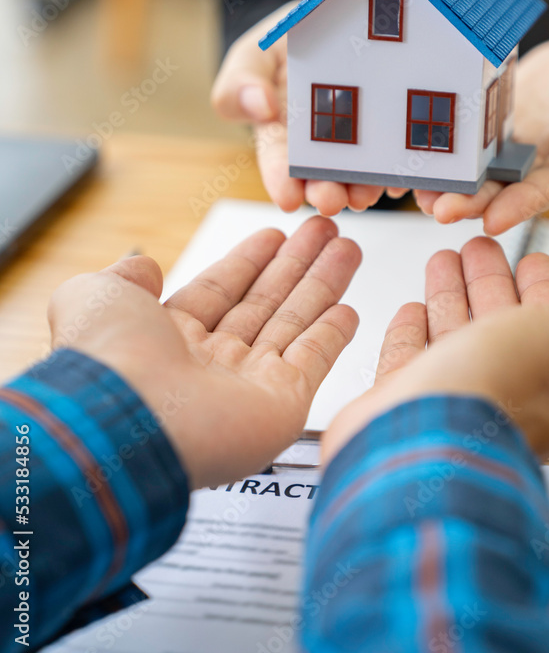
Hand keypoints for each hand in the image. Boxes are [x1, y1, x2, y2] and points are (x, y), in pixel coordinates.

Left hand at [48, 217, 360, 488]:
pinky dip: (332, 335)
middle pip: (265, 301)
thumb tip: (142, 264)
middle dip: (296, 264)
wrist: (127, 421)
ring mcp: (247, 384)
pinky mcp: (281, 404)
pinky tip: (348, 309)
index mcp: (167, 336)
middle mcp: (209, 362)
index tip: (276, 235)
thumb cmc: (107, 359)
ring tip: (347, 248)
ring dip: (322, 285)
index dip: (249, 260)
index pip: (220, 289)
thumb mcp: (95, 295)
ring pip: (294, 323)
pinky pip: (312, 361)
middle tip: (325, 231)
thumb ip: (124, 276)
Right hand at [211, 4, 394, 214]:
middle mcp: (319, 144)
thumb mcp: (254, 53)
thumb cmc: (286, 40)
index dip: (280, 179)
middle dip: (325, 190)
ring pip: (360, 169)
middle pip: (321, 173)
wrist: (329, 23)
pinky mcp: (389, 130)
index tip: (286, 198)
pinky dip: (398, 166)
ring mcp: (357, 138)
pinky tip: (399, 177)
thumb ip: (240, 82)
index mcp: (281, 133)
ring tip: (365, 195)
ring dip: (362, 186)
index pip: (277, 160)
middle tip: (330, 200)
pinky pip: (396, 151)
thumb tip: (260, 108)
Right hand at [322, 236, 548, 464]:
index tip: (530, 260)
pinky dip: (411, 332)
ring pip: (453, 334)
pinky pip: (409, 360)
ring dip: (449, 293)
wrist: (422, 437)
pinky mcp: (404, 402)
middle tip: (477, 248)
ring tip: (442, 260)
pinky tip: (412, 309)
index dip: (543, 288)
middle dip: (490, 281)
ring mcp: (452, 398)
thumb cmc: (496, 391)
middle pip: (498, 323)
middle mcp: (503, 394)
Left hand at [414, 19, 548, 233]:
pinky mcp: (500, 122)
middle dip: (474, 200)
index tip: (495, 219)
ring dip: (451, 183)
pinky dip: (444, 153)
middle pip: (510, 186)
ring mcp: (522, 142)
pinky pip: (469, 140)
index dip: (526, 203)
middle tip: (440, 209)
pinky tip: (415, 159)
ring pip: (482, 169)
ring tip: (417, 193)